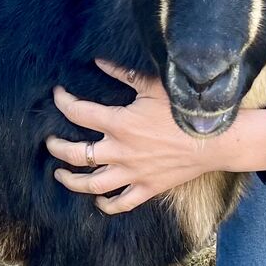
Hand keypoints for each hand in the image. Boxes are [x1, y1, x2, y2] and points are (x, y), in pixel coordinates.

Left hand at [46, 60, 220, 214]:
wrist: (215, 140)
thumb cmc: (185, 111)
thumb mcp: (153, 86)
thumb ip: (123, 74)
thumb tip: (98, 61)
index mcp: (120, 123)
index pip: (78, 113)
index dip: (63, 102)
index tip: (58, 95)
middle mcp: (121, 151)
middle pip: (76, 154)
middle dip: (57, 147)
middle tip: (50, 141)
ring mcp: (133, 173)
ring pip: (91, 185)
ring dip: (71, 180)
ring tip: (60, 174)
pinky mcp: (147, 188)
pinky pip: (121, 203)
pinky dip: (106, 204)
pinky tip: (98, 200)